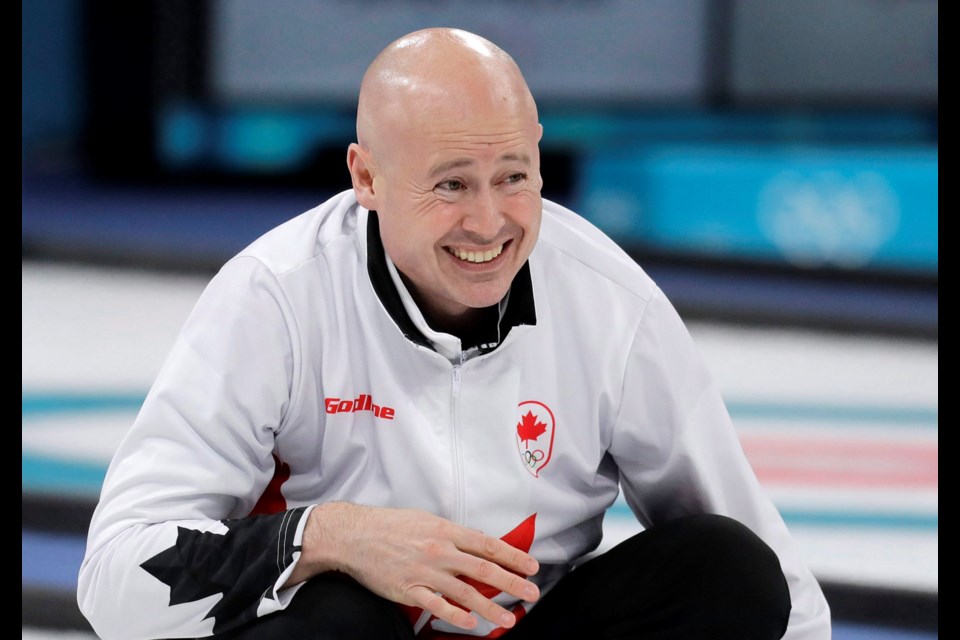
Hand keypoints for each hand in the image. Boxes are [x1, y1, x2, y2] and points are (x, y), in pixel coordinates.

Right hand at [288, 502, 539, 630]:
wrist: (354, 535)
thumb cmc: (390, 525)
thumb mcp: (426, 520)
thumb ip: (451, 534)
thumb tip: (476, 546)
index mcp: (445, 530)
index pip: (487, 544)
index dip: (512, 556)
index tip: (531, 566)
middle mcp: (439, 551)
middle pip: (482, 569)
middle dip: (510, 582)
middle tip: (531, 593)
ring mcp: (424, 572)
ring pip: (464, 592)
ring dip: (489, 606)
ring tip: (508, 618)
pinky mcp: (408, 590)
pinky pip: (436, 606)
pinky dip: (455, 615)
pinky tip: (471, 623)